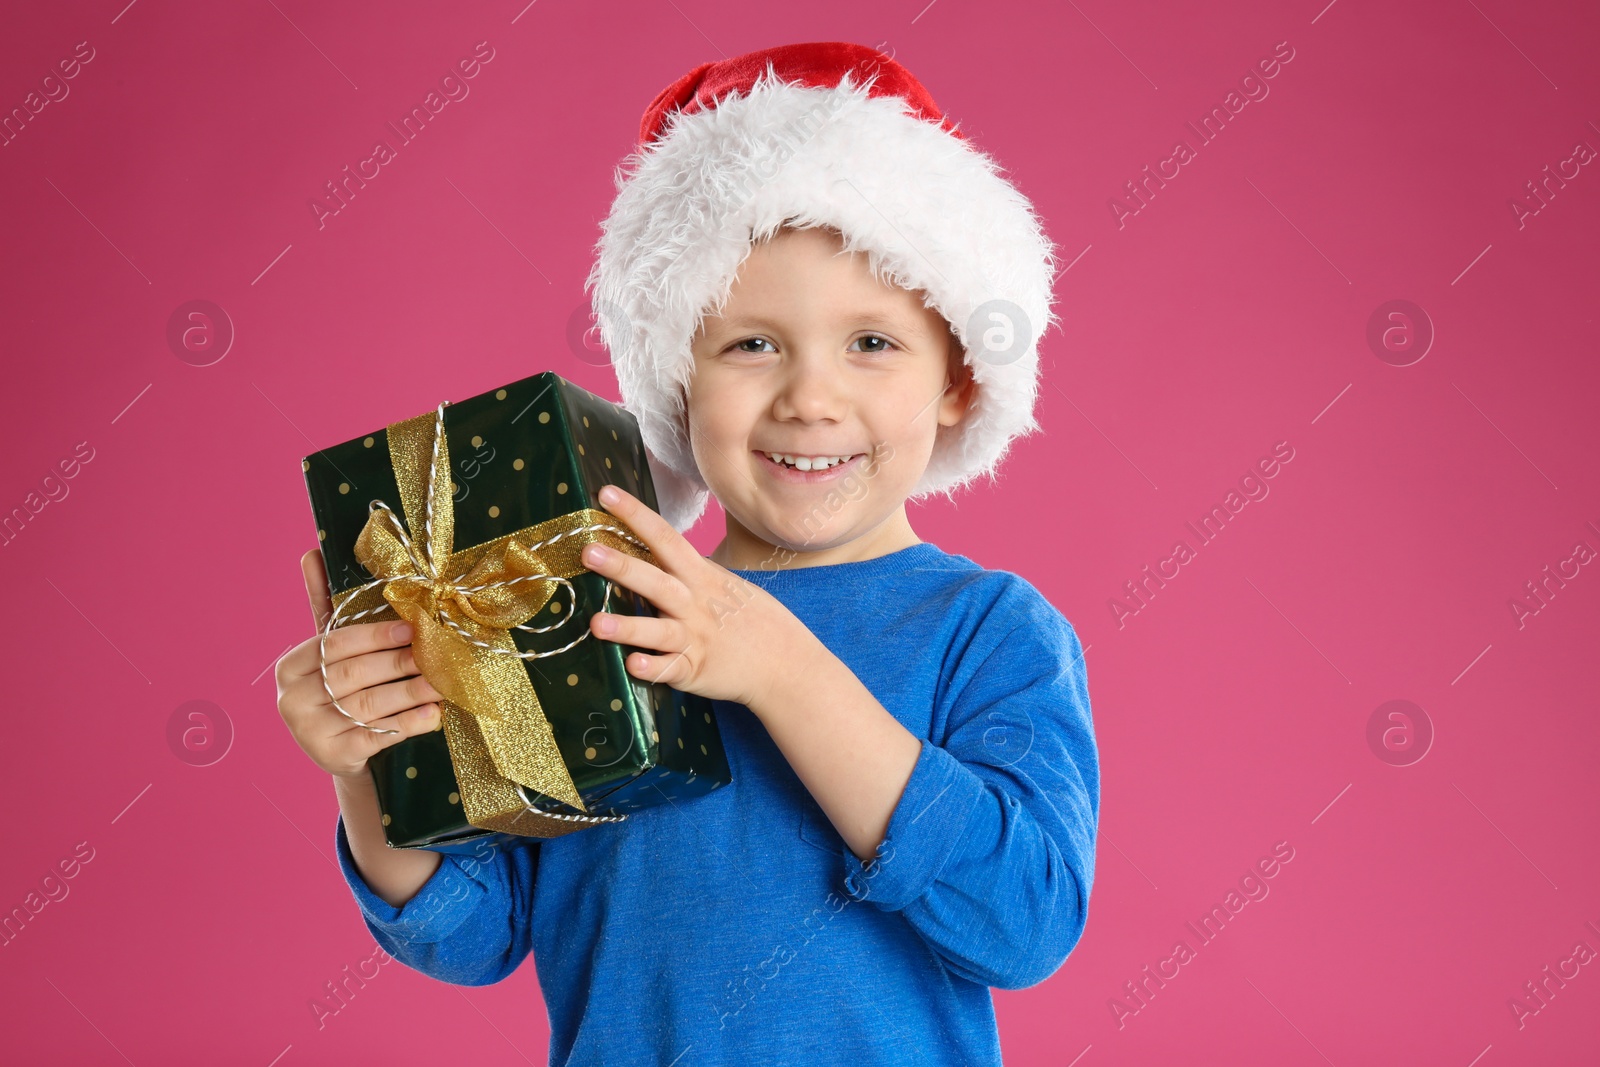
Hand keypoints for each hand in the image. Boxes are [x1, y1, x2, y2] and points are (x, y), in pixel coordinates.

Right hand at [275, 549, 446, 779]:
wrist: (342, 749)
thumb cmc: (340, 689)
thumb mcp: (333, 651)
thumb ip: (326, 606)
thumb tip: (313, 552)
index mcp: (290, 666)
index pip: (335, 643)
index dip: (376, 634)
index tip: (412, 627)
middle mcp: (291, 700)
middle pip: (354, 674)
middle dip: (401, 662)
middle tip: (438, 654)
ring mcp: (309, 732)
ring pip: (369, 704)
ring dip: (412, 691)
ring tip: (443, 682)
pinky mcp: (332, 756)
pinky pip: (376, 735)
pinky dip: (408, 724)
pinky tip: (433, 714)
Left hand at [582, 484, 819, 709]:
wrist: (786, 664)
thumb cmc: (752, 620)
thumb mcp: (725, 585)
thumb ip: (690, 572)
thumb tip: (655, 550)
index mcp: (702, 577)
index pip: (665, 538)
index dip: (636, 515)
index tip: (606, 494)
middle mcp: (695, 605)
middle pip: (655, 580)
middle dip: (621, 566)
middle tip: (588, 552)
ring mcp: (694, 639)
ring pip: (656, 630)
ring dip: (626, 626)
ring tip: (596, 623)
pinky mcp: (694, 671)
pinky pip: (670, 670)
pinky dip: (652, 667)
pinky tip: (632, 664)